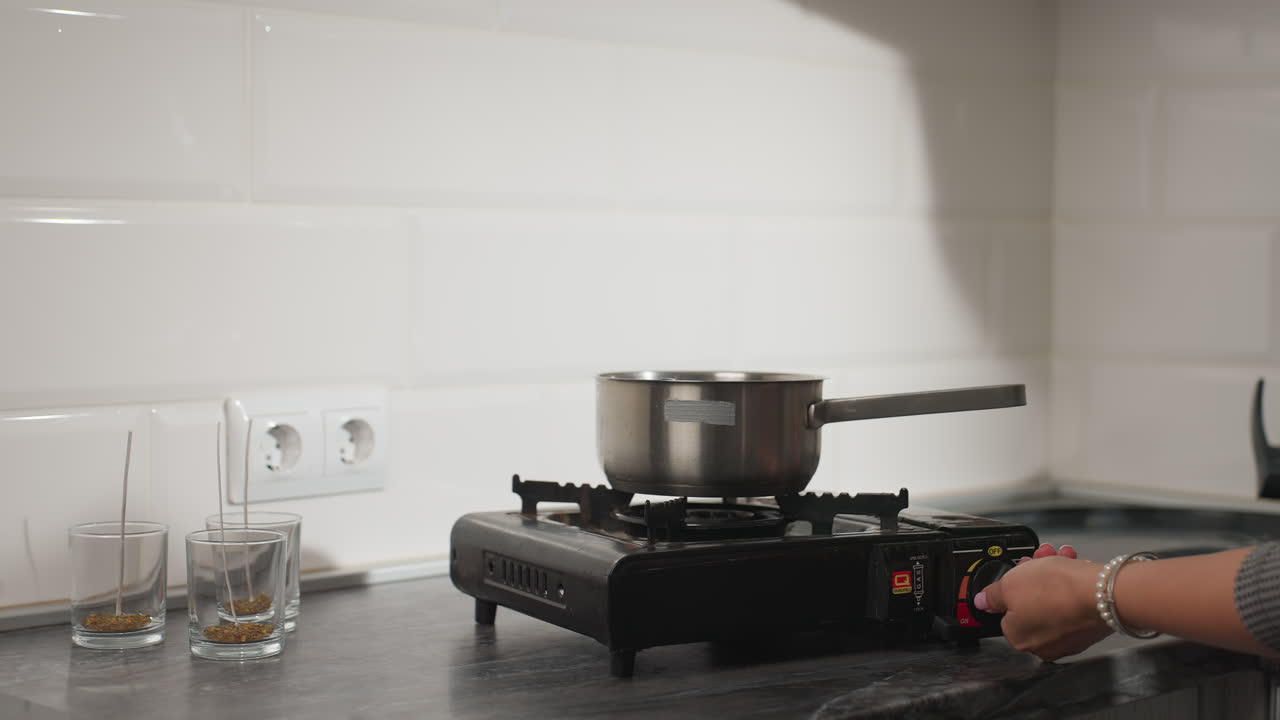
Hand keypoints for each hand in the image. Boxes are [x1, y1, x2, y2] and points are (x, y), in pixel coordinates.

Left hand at [975, 545, 1110, 661]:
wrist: (1103, 592)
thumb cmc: (1058, 591)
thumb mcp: (1010, 584)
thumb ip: (992, 595)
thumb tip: (983, 601)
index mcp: (1019, 638)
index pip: (1006, 612)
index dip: (1011, 588)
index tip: (1017, 573)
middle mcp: (1044, 644)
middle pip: (1030, 602)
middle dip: (1034, 575)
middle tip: (1037, 560)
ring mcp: (1068, 637)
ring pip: (1053, 598)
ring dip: (1053, 573)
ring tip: (1057, 555)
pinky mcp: (1088, 627)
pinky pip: (1072, 601)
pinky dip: (1071, 583)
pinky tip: (1072, 565)